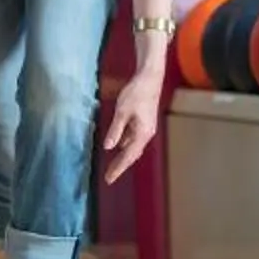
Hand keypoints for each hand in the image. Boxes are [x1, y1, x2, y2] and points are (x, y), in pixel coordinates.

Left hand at [100, 67, 162, 183]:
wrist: (150, 79)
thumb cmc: (136, 93)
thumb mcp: (122, 112)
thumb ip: (115, 130)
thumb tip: (108, 147)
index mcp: (142, 133)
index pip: (128, 156)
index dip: (118, 168)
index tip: (109, 179)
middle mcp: (146, 134)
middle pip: (132, 155)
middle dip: (121, 166)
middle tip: (109, 177)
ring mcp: (146, 129)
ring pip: (133, 148)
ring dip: (123, 157)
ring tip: (113, 166)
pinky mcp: (144, 123)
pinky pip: (134, 139)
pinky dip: (126, 146)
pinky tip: (118, 146)